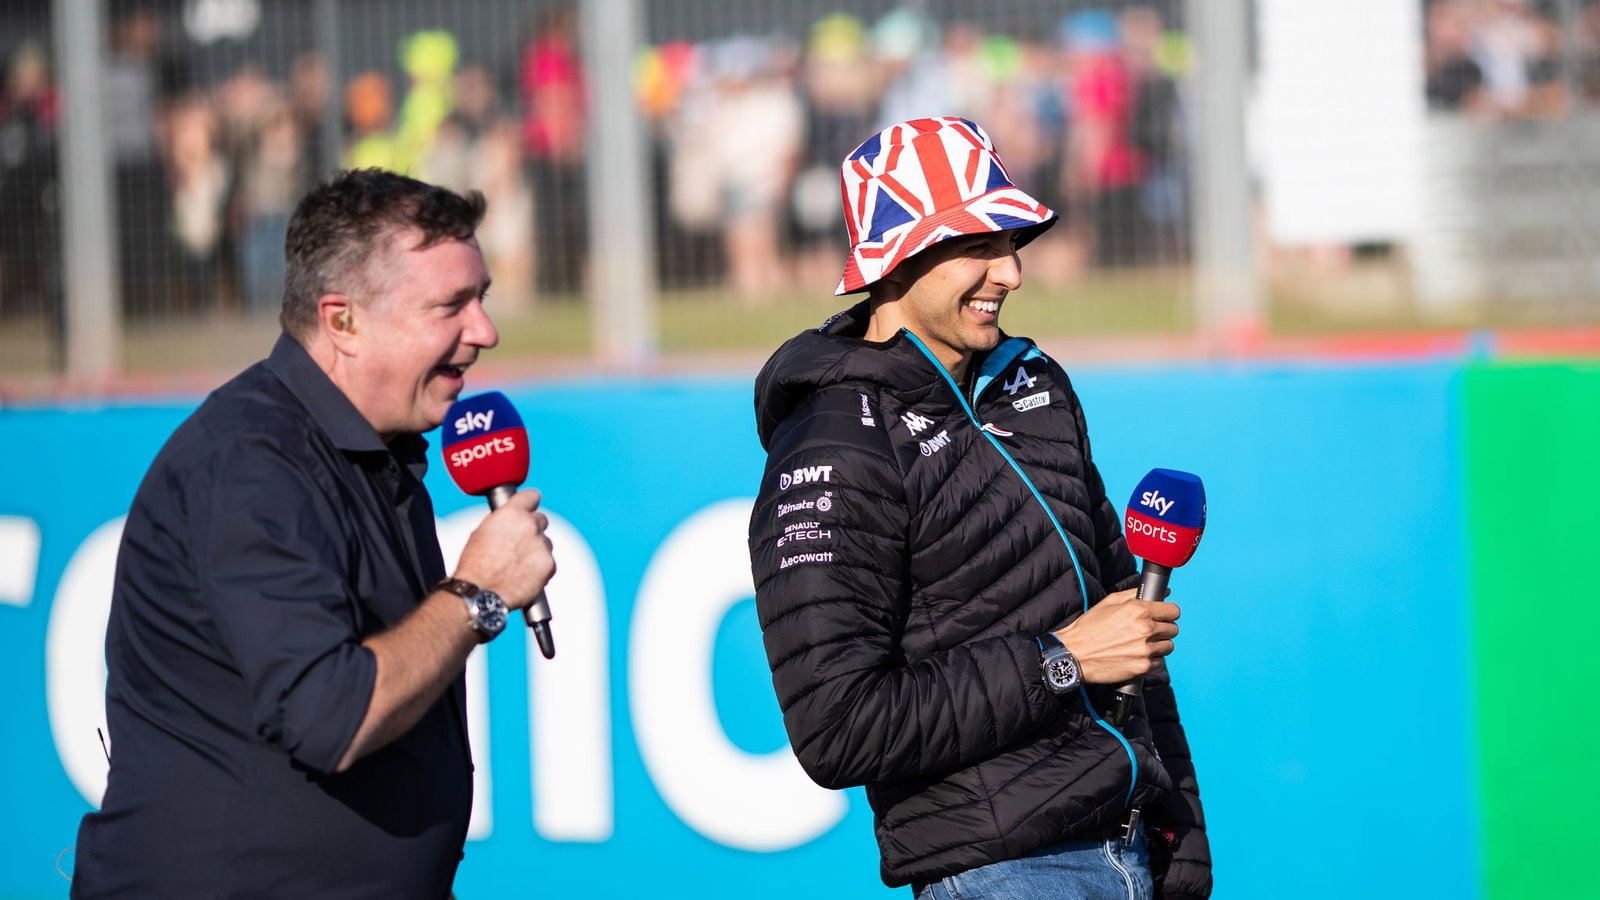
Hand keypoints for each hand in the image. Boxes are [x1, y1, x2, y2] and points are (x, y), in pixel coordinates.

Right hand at [452, 488, 555, 609]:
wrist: (481, 594)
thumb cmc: (475, 566)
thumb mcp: (482, 532)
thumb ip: (501, 520)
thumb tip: (509, 518)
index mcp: (511, 513)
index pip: (532, 496)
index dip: (530, 503)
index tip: (530, 507)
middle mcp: (529, 525)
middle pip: (541, 520)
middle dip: (532, 530)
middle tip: (520, 544)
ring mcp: (541, 545)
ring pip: (545, 542)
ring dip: (537, 550)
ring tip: (518, 565)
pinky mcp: (549, 564)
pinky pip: (549, 562)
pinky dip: (541, 568)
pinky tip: (524, 576)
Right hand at [1053, 588, 1178, 683]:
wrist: (1074, 654)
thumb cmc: (1089, 627)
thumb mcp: (1110, 602)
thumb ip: (1137, 594)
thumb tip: (1164, 592)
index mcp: (1139, 610)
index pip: (1173, 610)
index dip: (1168, 613)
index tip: (1164, 616)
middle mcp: (1145, 629)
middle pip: (1173, 629)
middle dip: (1163, 629)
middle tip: (1149, 631)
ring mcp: (1145, 649)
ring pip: (1168, 646)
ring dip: (1159, 645)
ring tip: (1142, 644)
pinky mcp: (1143, 667)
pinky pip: (1160, 662)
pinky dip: (1152, 660)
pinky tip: (1137, 656)